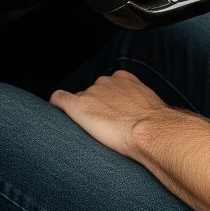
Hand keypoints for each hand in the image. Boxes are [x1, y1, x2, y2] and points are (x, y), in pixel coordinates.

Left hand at [50, 69, 168, 158]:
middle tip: (100, 129)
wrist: (150, 130)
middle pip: (91, 93)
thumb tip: (142, 118)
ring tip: (85, 132)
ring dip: (80, 113)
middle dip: (93, 108)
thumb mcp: (150, 107)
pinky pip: (58, 99)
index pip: (106, 87)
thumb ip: (139, 105)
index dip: (105, 103)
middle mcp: (105, 82)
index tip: (109, 117)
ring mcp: (91, 92)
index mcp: (122, 78)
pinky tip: (55, 114)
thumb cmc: (154, 124)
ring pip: (77, 100)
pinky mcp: (78, 105)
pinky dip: (55, 106)